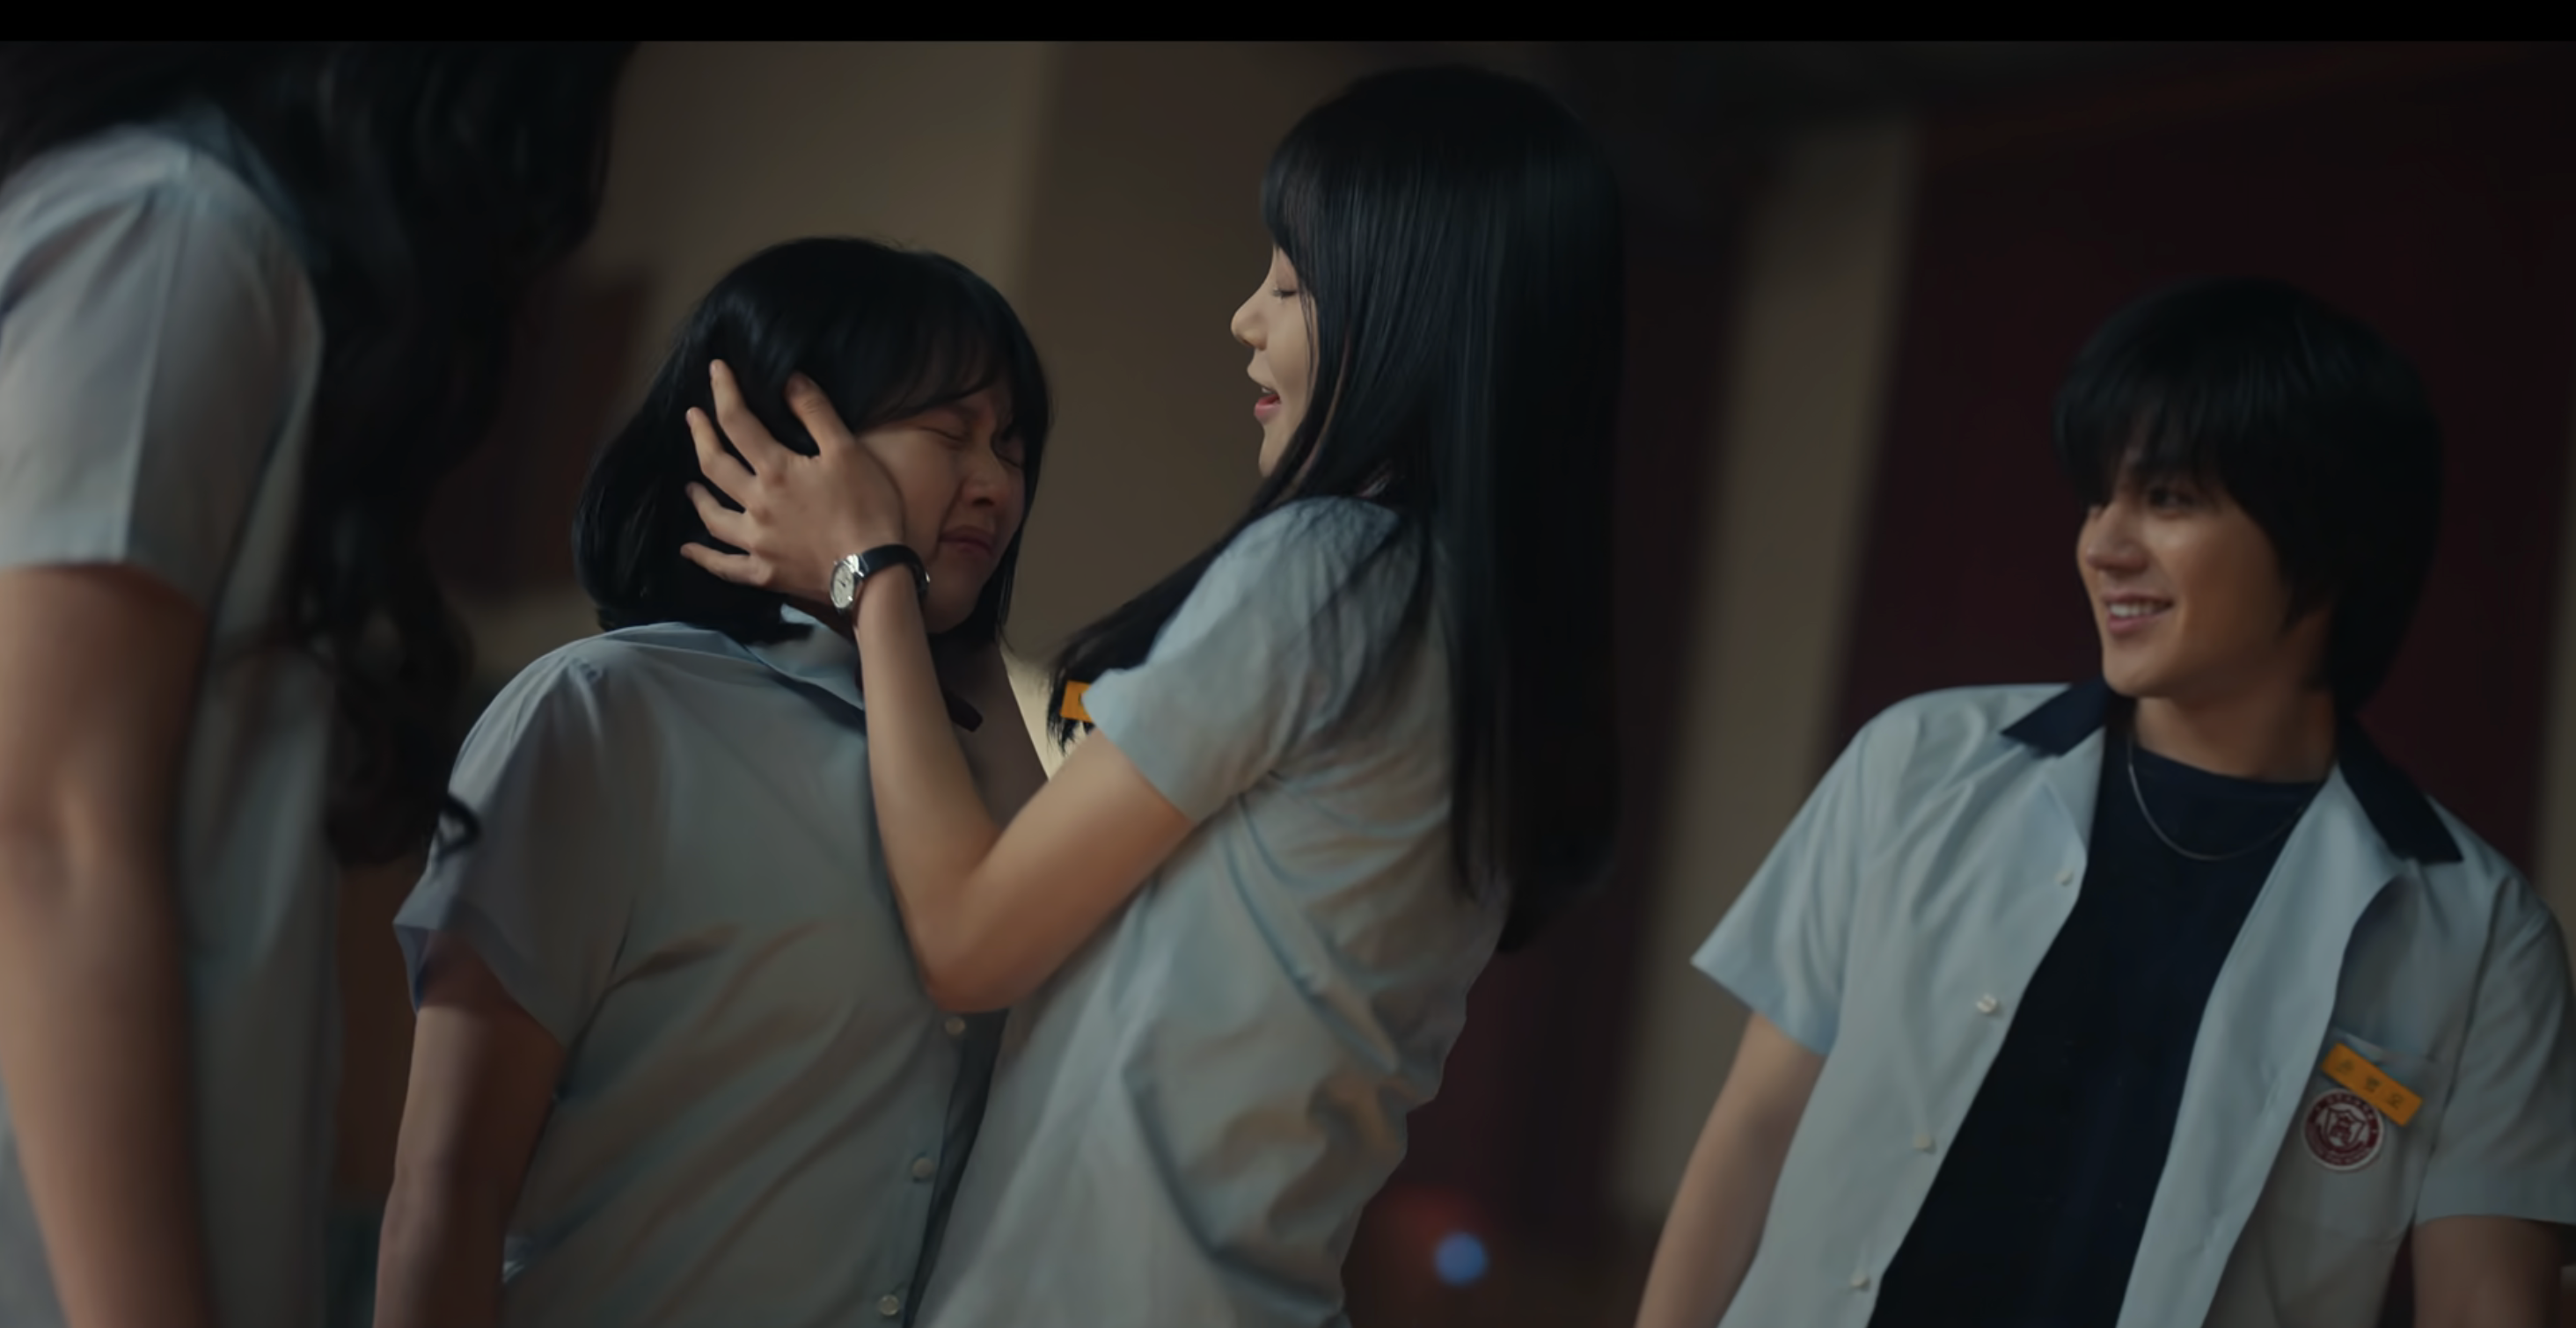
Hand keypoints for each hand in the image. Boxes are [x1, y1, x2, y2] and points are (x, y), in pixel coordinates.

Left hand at [680, 360, 911, 602]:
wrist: (873, 573)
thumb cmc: (867, 508)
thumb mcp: (848, 451)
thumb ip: (816, 413)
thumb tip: (789, 380)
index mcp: (776, 470)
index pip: (738, 422)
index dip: (724, 392)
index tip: (715, 370)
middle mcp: (756, 504)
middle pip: (715, 465)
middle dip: (701, 436)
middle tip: (692, 418)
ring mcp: (756, 542)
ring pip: (714, 516)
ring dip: (699, 496)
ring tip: (690, 485)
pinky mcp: (764, 573)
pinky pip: (724, 566)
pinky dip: (704, 558)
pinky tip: (688, 550)